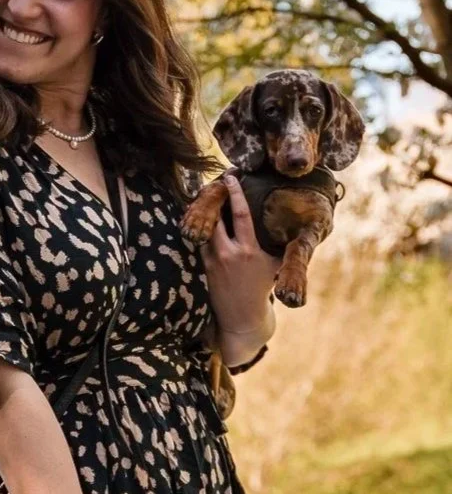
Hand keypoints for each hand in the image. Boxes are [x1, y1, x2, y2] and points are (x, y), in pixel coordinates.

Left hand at [200, 173, 280, 333]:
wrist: (243, 316)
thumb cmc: (262, 285)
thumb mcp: (275, 262)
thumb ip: (278, 242)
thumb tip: (292, 219)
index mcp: (249, 249)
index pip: (241, 215)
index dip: (235, 194)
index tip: (231, 177)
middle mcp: (230, 253)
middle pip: (216, 217)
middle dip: (214, 199)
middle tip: (213, 181)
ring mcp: (214, 260)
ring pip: (205, 228)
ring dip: (205, 213)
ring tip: (206, 197)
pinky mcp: (204, 267)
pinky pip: (200, 241)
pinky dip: (201, 229)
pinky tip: (201, 218)